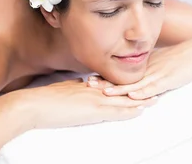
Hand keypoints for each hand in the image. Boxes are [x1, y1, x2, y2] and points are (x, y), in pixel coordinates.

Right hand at [15, 79, 157, 129]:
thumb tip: (86, 84)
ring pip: (123, 99)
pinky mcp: (92, 110)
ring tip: (156, 97)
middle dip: (141, 89)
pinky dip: (129, 110)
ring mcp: (95, 99)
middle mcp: (96, 90)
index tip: (143, 80)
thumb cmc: (46, 99)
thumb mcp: (67, 88)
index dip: (130, 83)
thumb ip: (79, 86)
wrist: (34, 105)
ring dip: (140, 99)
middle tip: (157, 86)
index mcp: (91, 85)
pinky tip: (140, 110)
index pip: (115, 84)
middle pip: (123, 90)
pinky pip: (115, 110)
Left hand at [89, 37, 191, 99]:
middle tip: (89, 84)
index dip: (108, 76)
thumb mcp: (165, 61)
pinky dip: (142, 92)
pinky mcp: (169, 79)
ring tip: (104, 91)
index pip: (124, 72)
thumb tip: (144, 74)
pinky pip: (154, 87)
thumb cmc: (186, 56)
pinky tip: (133, 96)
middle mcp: (150, 68)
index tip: (92, 78)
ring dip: (120, 88)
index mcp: (148, 65)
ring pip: (136, 83)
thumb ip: (154, 67)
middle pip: (125, 77)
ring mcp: (159, 73)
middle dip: (107, 82)